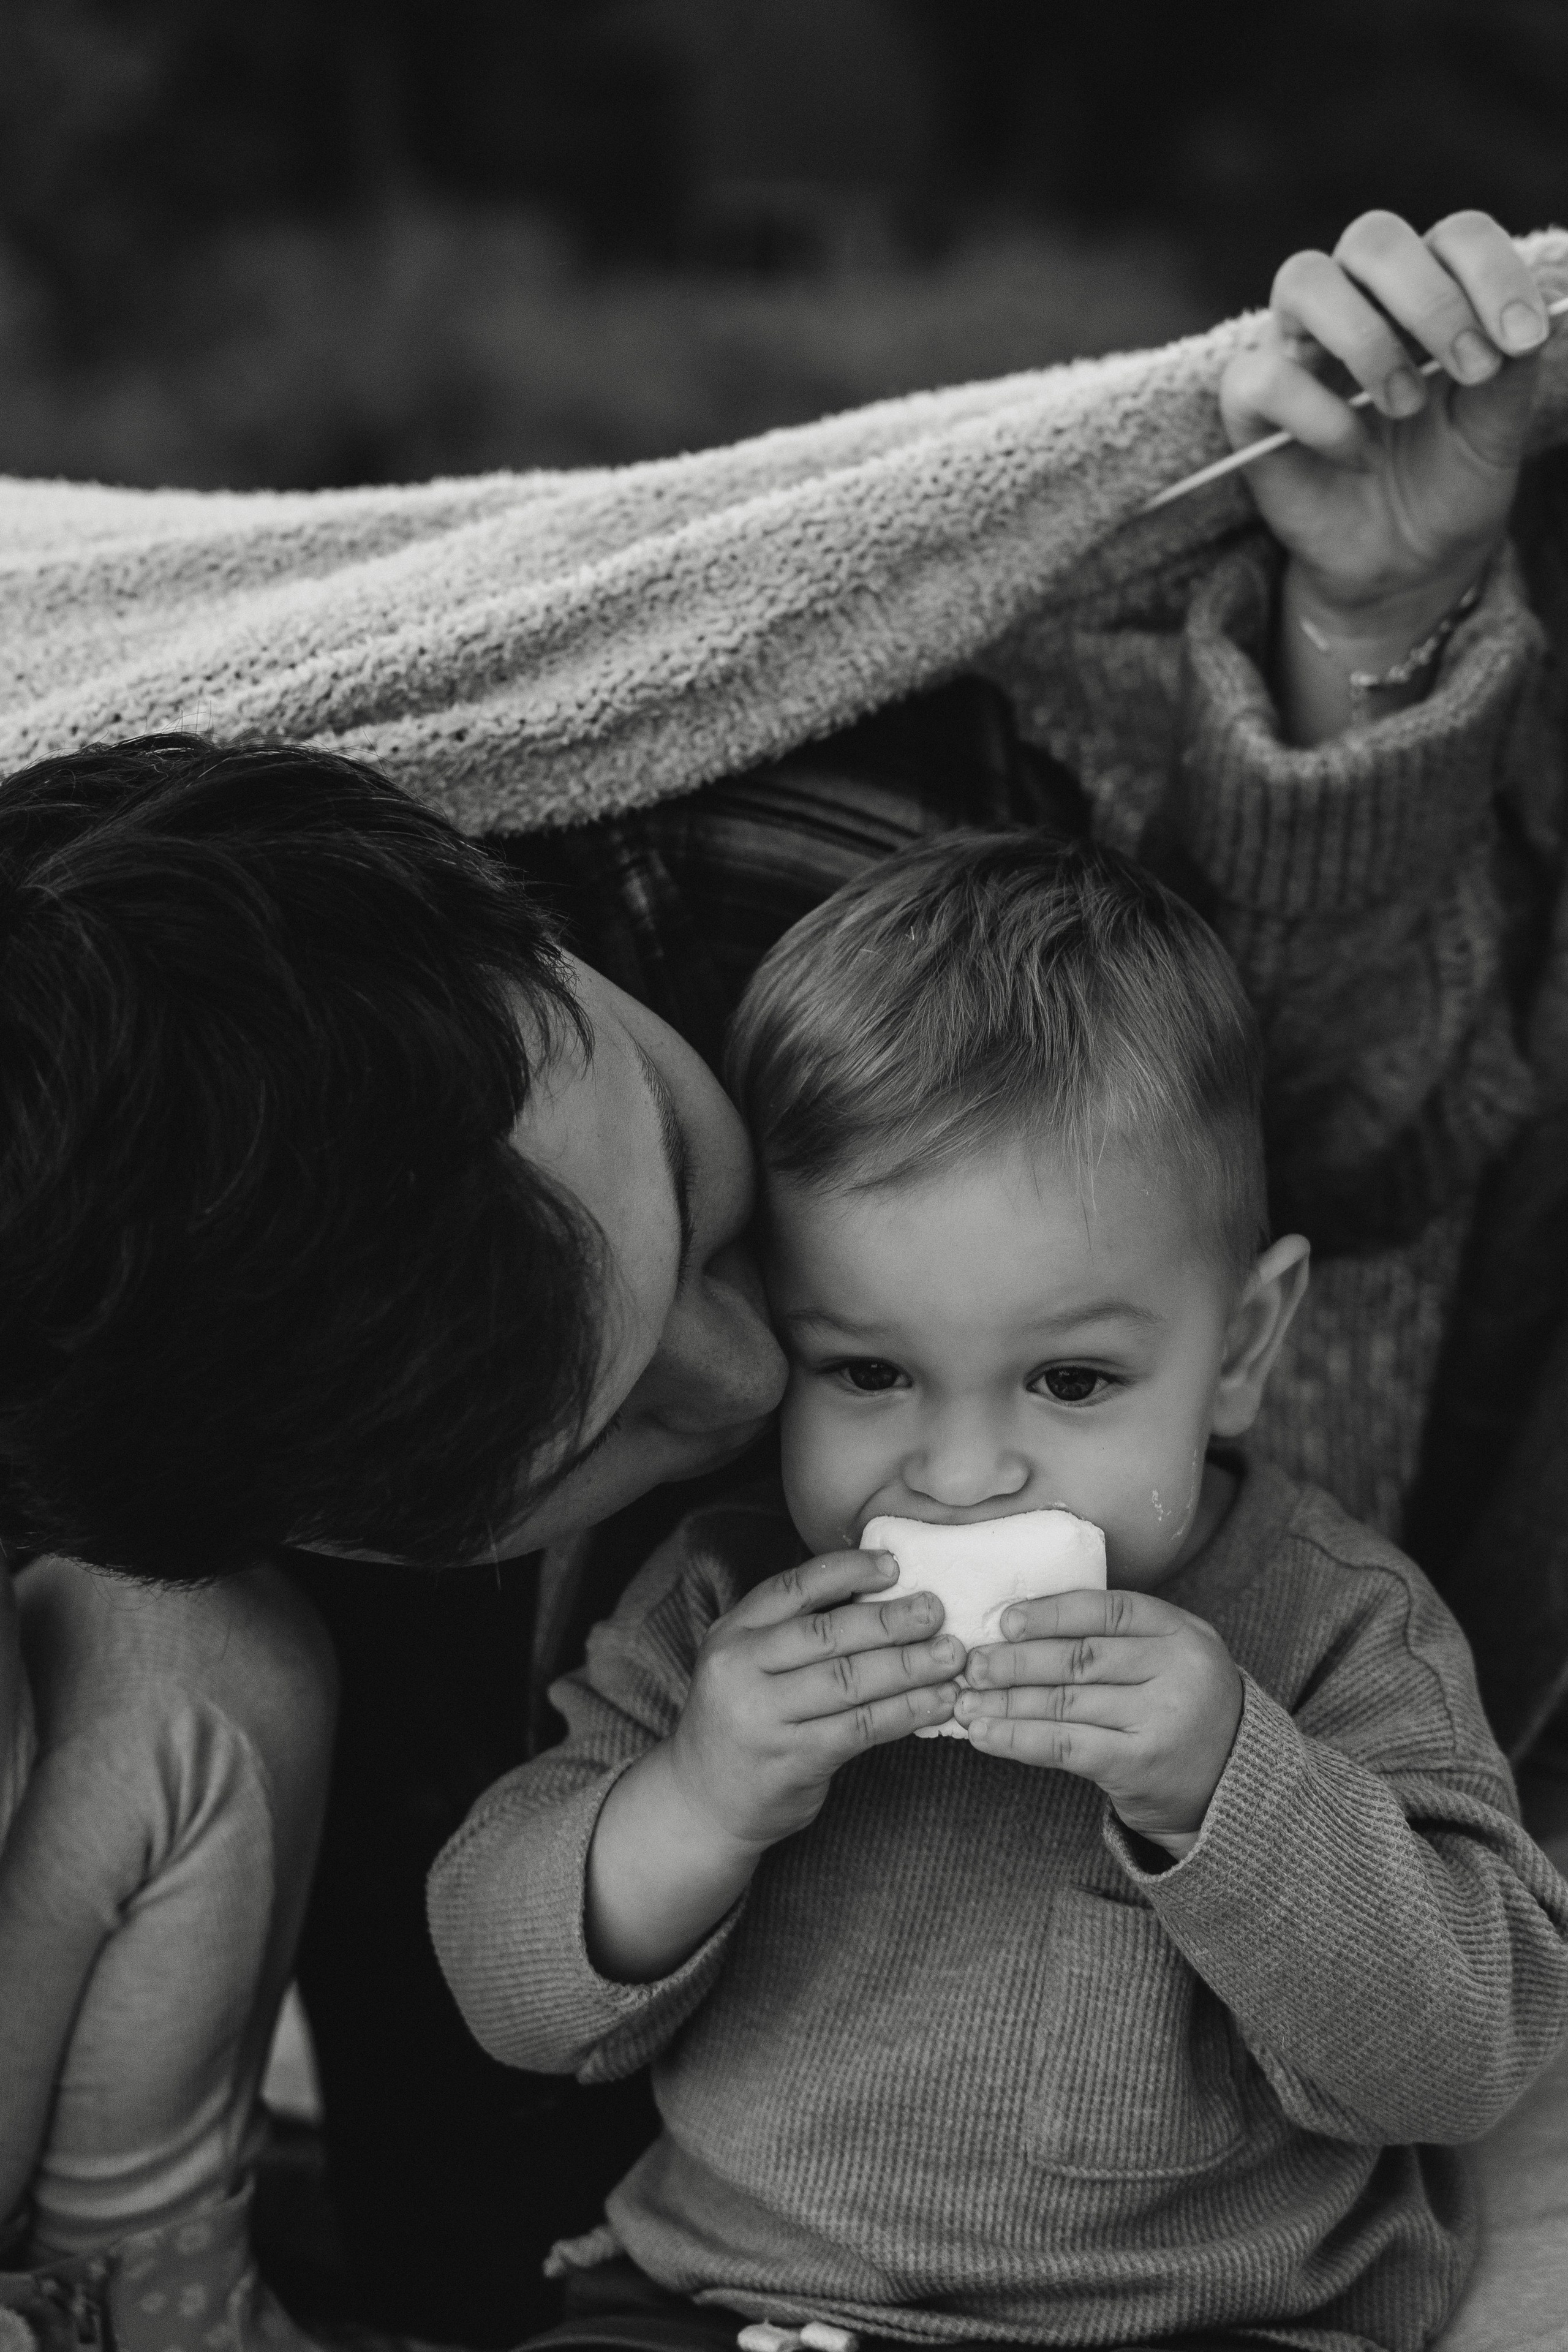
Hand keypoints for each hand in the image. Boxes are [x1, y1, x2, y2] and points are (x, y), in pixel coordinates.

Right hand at [668, 1549, 963, 1850]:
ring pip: (849, 1681)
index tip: (895, 1565)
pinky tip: (937, 1702)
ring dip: (910, 1666)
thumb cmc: (744, 1720)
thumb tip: (883, 1595)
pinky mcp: (790, 1760)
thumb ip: (794, 1632)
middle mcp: (740, 1669)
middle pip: (827, 1634)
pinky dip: (906, 1712)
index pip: (793, 1588)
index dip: (848, 1572)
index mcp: (732, 1632)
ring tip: (951, 1656)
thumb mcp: (747, 1662)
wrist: (702, 1801)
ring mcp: (762, 1717)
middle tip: (937, 1611)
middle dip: (890, 1620)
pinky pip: (860, 1728)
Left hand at [955, 1587, 1241, 1855]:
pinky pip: (1064, 1745)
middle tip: (971, 1663)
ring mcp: (1160, 1720)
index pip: (1108, 1610)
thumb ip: (1119, 1637)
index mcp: (1183, 1632)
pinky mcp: (1138, 1764)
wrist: (1232, 1786)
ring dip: (1006, 1701)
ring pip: (1065, 1702)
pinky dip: (1017, 1738)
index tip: (1005, 1620)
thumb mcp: (1171, 1657)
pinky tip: (984, 1734)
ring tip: (965, 1701)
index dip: (1051, 1612)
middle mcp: (1178, 1671)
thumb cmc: (1181, 1711)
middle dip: (1016, 1660)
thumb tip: (1022, 1626)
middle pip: (1079, 1658)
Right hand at [1220, 209, 1547, 638]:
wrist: (1405, 565)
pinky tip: (1357, 453)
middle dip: (1430, 298)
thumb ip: (1510, 368)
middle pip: (1374, 236)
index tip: (1523, 340)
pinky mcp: (1252, 406)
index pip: (1454, 236)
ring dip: (1366, 337)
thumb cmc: (1449, 482)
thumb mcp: (1496, 429)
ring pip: (1304, 278)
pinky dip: (1315, 413)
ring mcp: (1298, 347)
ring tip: (1406, 405)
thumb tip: (1519, 324)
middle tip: (1469, 367)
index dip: (1491, 271)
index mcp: (1425, 293)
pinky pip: (1262, 377)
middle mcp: (1358, 303)